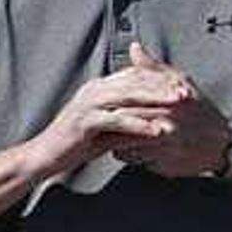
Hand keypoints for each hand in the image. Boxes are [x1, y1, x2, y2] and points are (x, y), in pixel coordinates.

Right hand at [29, 50, 187, 178]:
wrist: (43, 156)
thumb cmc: (74, 144)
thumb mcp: (105, 129)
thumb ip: (126, 120)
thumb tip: (151, 120)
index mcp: (99, 88)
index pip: (134, 75)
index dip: (160, 79)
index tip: (184, 85)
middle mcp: (94, 90)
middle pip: (135, 80)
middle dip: (163, 85)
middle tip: (188, 91)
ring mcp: (88, 104)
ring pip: (129, 95)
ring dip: (156, 98)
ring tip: (179, 104)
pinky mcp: (84, 121)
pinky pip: (117, 119)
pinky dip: (139, 123)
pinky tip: (157, 129)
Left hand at [104, 38, 231, 176]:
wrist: (221, 144)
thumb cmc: (200, 111)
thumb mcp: (181, 82)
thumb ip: (153, 68)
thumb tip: (134, 48)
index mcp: (166, 97)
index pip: (127, 98)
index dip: (111, 102)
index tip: (101, 105)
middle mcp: (166, 118)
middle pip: (122, 119)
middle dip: (108, 122)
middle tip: (100, 122)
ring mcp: (163, 142)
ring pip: (123, 140)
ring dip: (113, 140)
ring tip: (110, 136)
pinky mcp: (162, 160)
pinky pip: (132, 157)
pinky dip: (124, 153)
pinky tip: (123, 149)